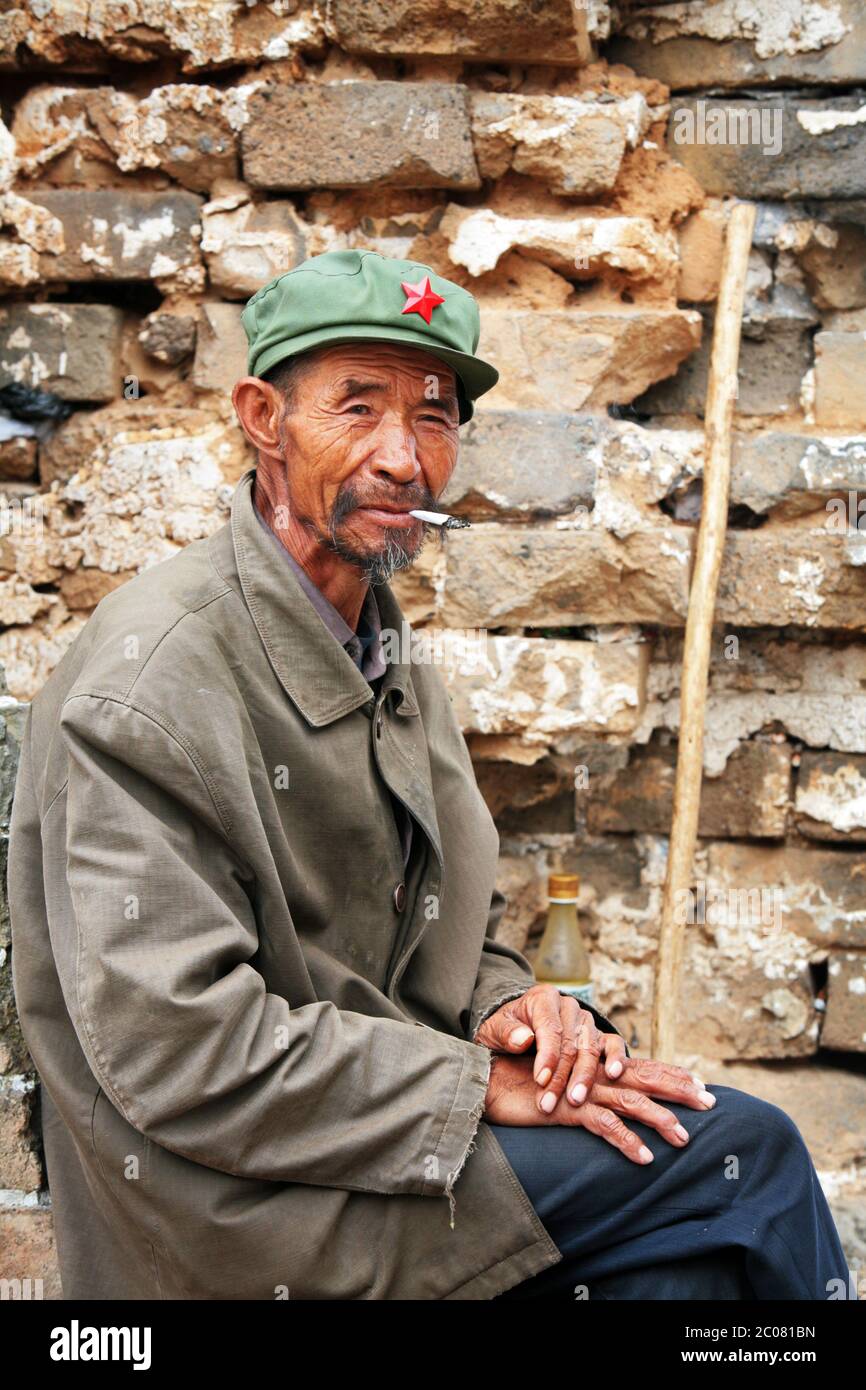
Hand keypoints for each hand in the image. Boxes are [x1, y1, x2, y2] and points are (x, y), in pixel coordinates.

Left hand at [474, 984, 627, 1114]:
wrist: (517, 1027)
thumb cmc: (505, 1030)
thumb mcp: (494, 1029)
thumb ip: (505, 1032)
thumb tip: (523, 1039)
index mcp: (543, 999)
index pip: (551, 1029)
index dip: (547, 1056)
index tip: (540, 1080)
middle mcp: (568, 1006)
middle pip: (571, 1043)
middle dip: (562, 1076)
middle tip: (550, 1103)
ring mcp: (585, 1020)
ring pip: (591, 1048)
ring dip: (584, 1076)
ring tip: (575, 1100)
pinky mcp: (598, 1034)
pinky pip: (612, 1043)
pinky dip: (616, 1057)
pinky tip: (614, 1073)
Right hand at [482, 1053, 716, 1164]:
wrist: (488, 1082)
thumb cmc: (523, 1085)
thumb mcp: (562, 1088)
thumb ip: (586, 1090)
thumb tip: (613, 1102)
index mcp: (595, 1068)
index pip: (642, 1067)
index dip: (672, 1073)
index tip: (700, 1083)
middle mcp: (594, 1076)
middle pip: (646, 1078)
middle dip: (680, 1090)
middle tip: (711, 1102)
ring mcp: (582, 1091)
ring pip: (631, 1102)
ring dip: (660, 1120)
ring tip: (684, 1139)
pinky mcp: (567, 1109)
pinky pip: (603, 1125)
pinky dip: (626, 1141)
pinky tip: (645, 1157)